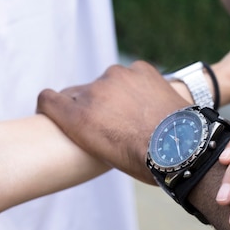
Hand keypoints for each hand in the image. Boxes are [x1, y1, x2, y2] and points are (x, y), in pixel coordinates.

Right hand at [37, 61, 188, 183]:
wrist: (183, 146)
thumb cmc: (144, 161)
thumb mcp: (104, 155)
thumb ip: (90, 131)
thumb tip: (93, 124)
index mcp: (77, 117)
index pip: (47, 99)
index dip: (53, 107)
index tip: (61, 112)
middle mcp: (92, 92)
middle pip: (82, 93)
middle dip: (91, 105)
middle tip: (113, 121)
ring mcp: (117, 76)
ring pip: (109, 83)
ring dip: (117, 94)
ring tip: (138, 113)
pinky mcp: (140, 68)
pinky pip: (132, 74)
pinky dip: (138, 85)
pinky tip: (152, 102)